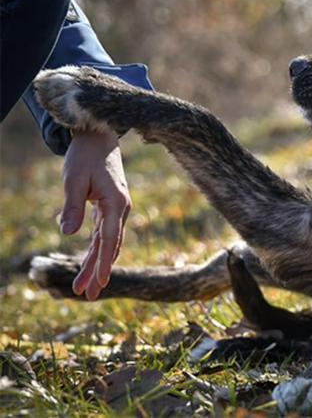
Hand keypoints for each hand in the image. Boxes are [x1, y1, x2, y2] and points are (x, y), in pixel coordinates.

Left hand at [59, 130, 130, 299]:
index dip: (103, 263)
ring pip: (107, 243)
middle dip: (98, 271)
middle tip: (88, 295)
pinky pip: (104, 234)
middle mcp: (122, 209)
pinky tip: (88, 264)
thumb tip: (68, 234)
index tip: (100, 283)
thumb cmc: (85, 157)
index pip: (109, 240)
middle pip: (109, 246)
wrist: (98, 138)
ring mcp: (117, 210)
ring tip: (85, 288)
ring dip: (96, 264)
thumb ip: (72, 207)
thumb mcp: (73, 180)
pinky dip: (96, 250)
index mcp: (117, 203)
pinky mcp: (110, 208)